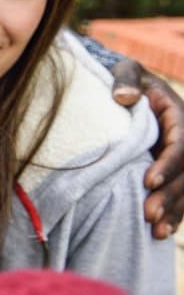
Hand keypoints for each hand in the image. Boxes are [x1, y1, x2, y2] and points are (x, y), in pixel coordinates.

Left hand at [112, 58, 183, 237]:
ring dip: (174, 210)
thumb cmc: (124, 79)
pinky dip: (174, 213)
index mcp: (179, 115)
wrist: (127, 88)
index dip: (168, 164)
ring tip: (155, 230)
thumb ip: (124, 80)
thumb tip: (124, 96)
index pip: (181, 143)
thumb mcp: (125, 70)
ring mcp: (183, 157)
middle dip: (170, 195)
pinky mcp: (174, 171)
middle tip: (148, 214)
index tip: (148, 181)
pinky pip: (181, 195)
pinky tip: (160, 232)